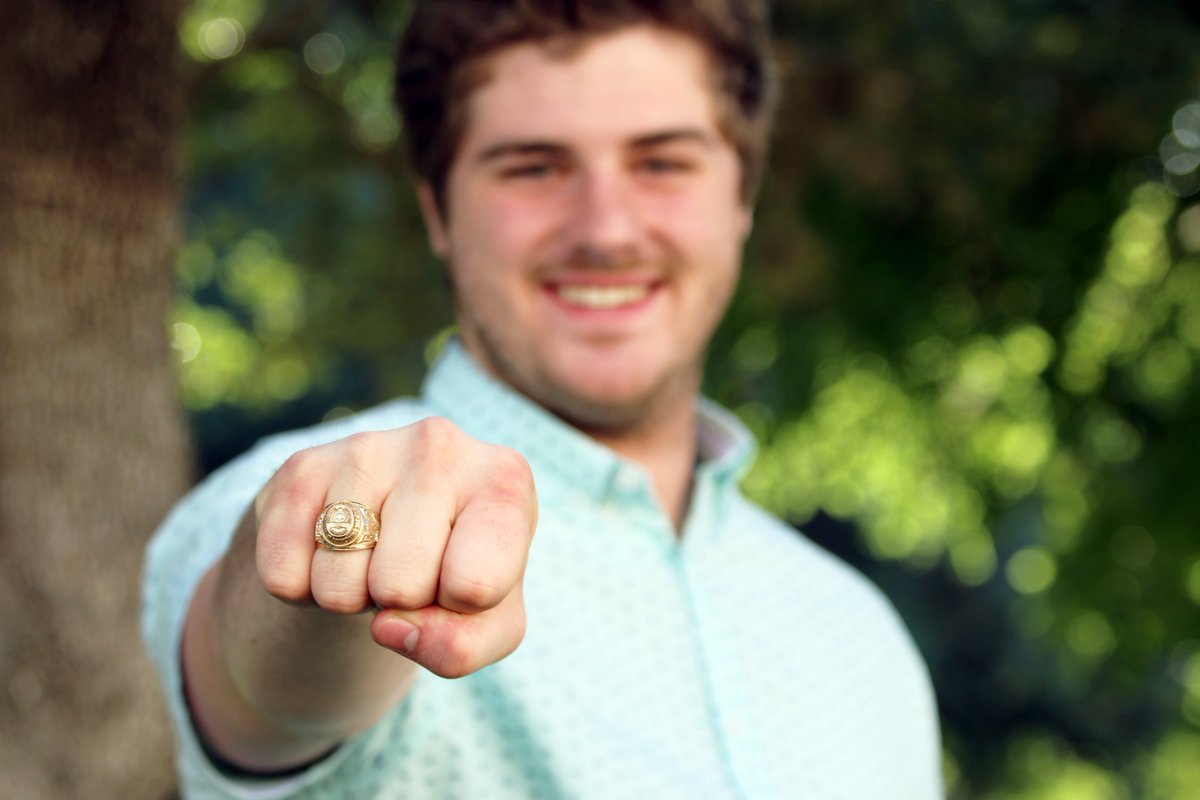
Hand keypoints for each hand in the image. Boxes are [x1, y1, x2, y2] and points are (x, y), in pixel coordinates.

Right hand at [253, 417, 537, 677]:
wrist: (386, 528)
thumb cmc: (457, 573)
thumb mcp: (490, 621)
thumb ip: (465, 646)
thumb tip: (391, 628)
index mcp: (506, 480)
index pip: (476, 586)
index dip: (460, 609)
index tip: (462, 581)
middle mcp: (440, 446)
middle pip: (401, 586)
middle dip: (400, 603)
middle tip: (410, 572)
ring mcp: (367, 447)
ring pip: (338, 586)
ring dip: (350, 598)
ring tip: (374, 558)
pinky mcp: (302, 466)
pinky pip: (282, 576)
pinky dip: (301, 590)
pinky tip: (331, 552)